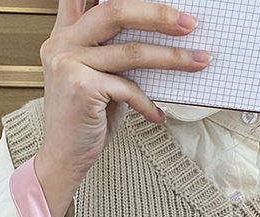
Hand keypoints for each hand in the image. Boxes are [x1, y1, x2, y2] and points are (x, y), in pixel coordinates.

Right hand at [35, 0, 211, 216]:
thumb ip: (114, 52)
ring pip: (131, 52)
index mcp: (64, 35)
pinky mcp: (82, 88)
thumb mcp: (98, 78)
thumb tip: (160, 36)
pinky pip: (128, 88)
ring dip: (171, 58)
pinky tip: (157, 115)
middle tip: (189, 24)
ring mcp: (69, 64)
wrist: (64, 159)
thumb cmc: (85, 121)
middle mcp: (62, 44)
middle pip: (116, 11)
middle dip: (158, 15)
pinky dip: (147, 104)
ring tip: (197, 61)